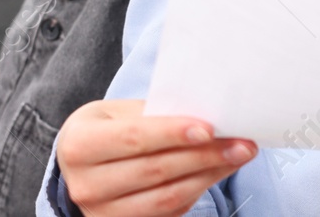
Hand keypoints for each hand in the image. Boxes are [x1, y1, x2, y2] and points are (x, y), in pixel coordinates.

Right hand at [57, 99, 255, 216]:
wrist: (82, 164)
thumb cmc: (107, 129)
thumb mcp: (119, 113)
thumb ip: (155, 115)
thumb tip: (208, 117)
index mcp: (79, 145)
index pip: (133, 138)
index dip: (172, 134)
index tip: (209, 129)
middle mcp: (86, 185)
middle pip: (155, 170)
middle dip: (204, 156)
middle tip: (240, 143)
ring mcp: (102, 213)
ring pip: (166, 197)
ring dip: (209, 175)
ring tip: (238, 156)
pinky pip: (170, 212)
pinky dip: (199, 190)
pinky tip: (218, 172)